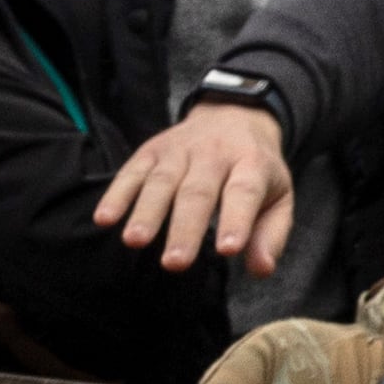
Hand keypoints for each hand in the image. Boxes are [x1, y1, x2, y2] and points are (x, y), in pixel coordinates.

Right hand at [98, 101, 297, 275]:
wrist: (235, 114)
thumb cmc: (256, 170)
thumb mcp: (279, 198)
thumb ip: (271, 236)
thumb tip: (261, 269)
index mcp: (252, 164)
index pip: (244, 193)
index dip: (237, 220)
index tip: (228, 249)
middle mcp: (214, 154)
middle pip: (198, 192)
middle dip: (185, 228)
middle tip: (176, 263)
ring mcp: (180, 150)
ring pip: (162, 181)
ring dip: (147, 212)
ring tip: (136, 241)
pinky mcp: (151, 150)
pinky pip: (131, 172)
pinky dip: (117, 194)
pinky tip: (105, 218)